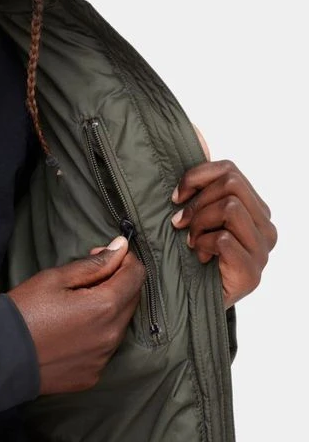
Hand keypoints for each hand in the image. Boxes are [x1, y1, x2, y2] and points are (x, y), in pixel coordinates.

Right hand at [7, 237, 145, 394]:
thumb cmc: (23, 312)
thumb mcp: (55, 279)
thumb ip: (94, 264)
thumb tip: (121, 248)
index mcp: (105, 307)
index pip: (136, 275)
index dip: (123, 259)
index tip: (101, 256)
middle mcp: (111, 335)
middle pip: (132, 300)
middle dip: (117, 283)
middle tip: (85, 279)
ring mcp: (103, 358)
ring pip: (119, 325)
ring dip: (107, 310)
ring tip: (75, 307)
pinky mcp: (92, 374)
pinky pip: (104, 349)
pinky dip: (96, 335)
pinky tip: (70, 332)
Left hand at [171, 125, 276, 307]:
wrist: (192, 304)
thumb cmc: (192, 257)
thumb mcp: (196, 216)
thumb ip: (201, 187)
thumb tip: (195, 136)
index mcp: (256, 209)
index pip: (230, 170)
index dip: (197, 176)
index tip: (175, 196)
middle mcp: (266, 227)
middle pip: (230, 184)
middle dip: (197, 201)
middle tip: (179, 223)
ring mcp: (262, 251)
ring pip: (228, 207)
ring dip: (199, 223)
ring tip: (191, 241)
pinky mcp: (252, 272)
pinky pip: (223, 239)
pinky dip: (202, 245)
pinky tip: (198, 257)